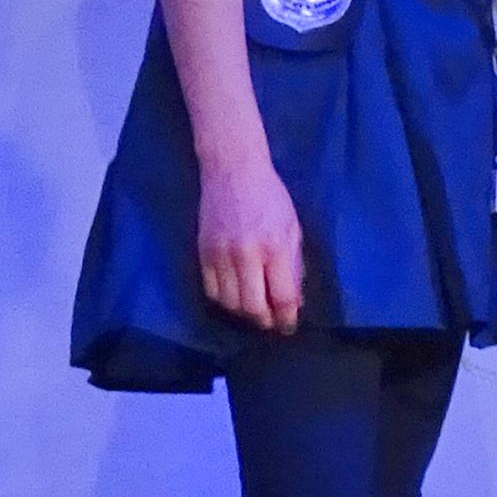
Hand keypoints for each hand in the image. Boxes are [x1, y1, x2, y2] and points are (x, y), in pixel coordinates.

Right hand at [197, 153, 304, 334]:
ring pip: (230, 303)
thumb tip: (294, 300)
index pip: (282, 296)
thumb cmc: (270, 197)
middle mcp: (246, 254)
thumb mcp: (292, 228)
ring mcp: (220, 254)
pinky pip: (211, 290)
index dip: (287, 317)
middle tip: (271, 322)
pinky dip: (224, 301)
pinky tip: (234, 296)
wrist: (232, 171)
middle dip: (265, 321)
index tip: (288, 325)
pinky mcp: (203, 252)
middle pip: (253, 307)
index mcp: (275, 246)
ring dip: (244, 313)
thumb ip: (293, 265)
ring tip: (254, 310)